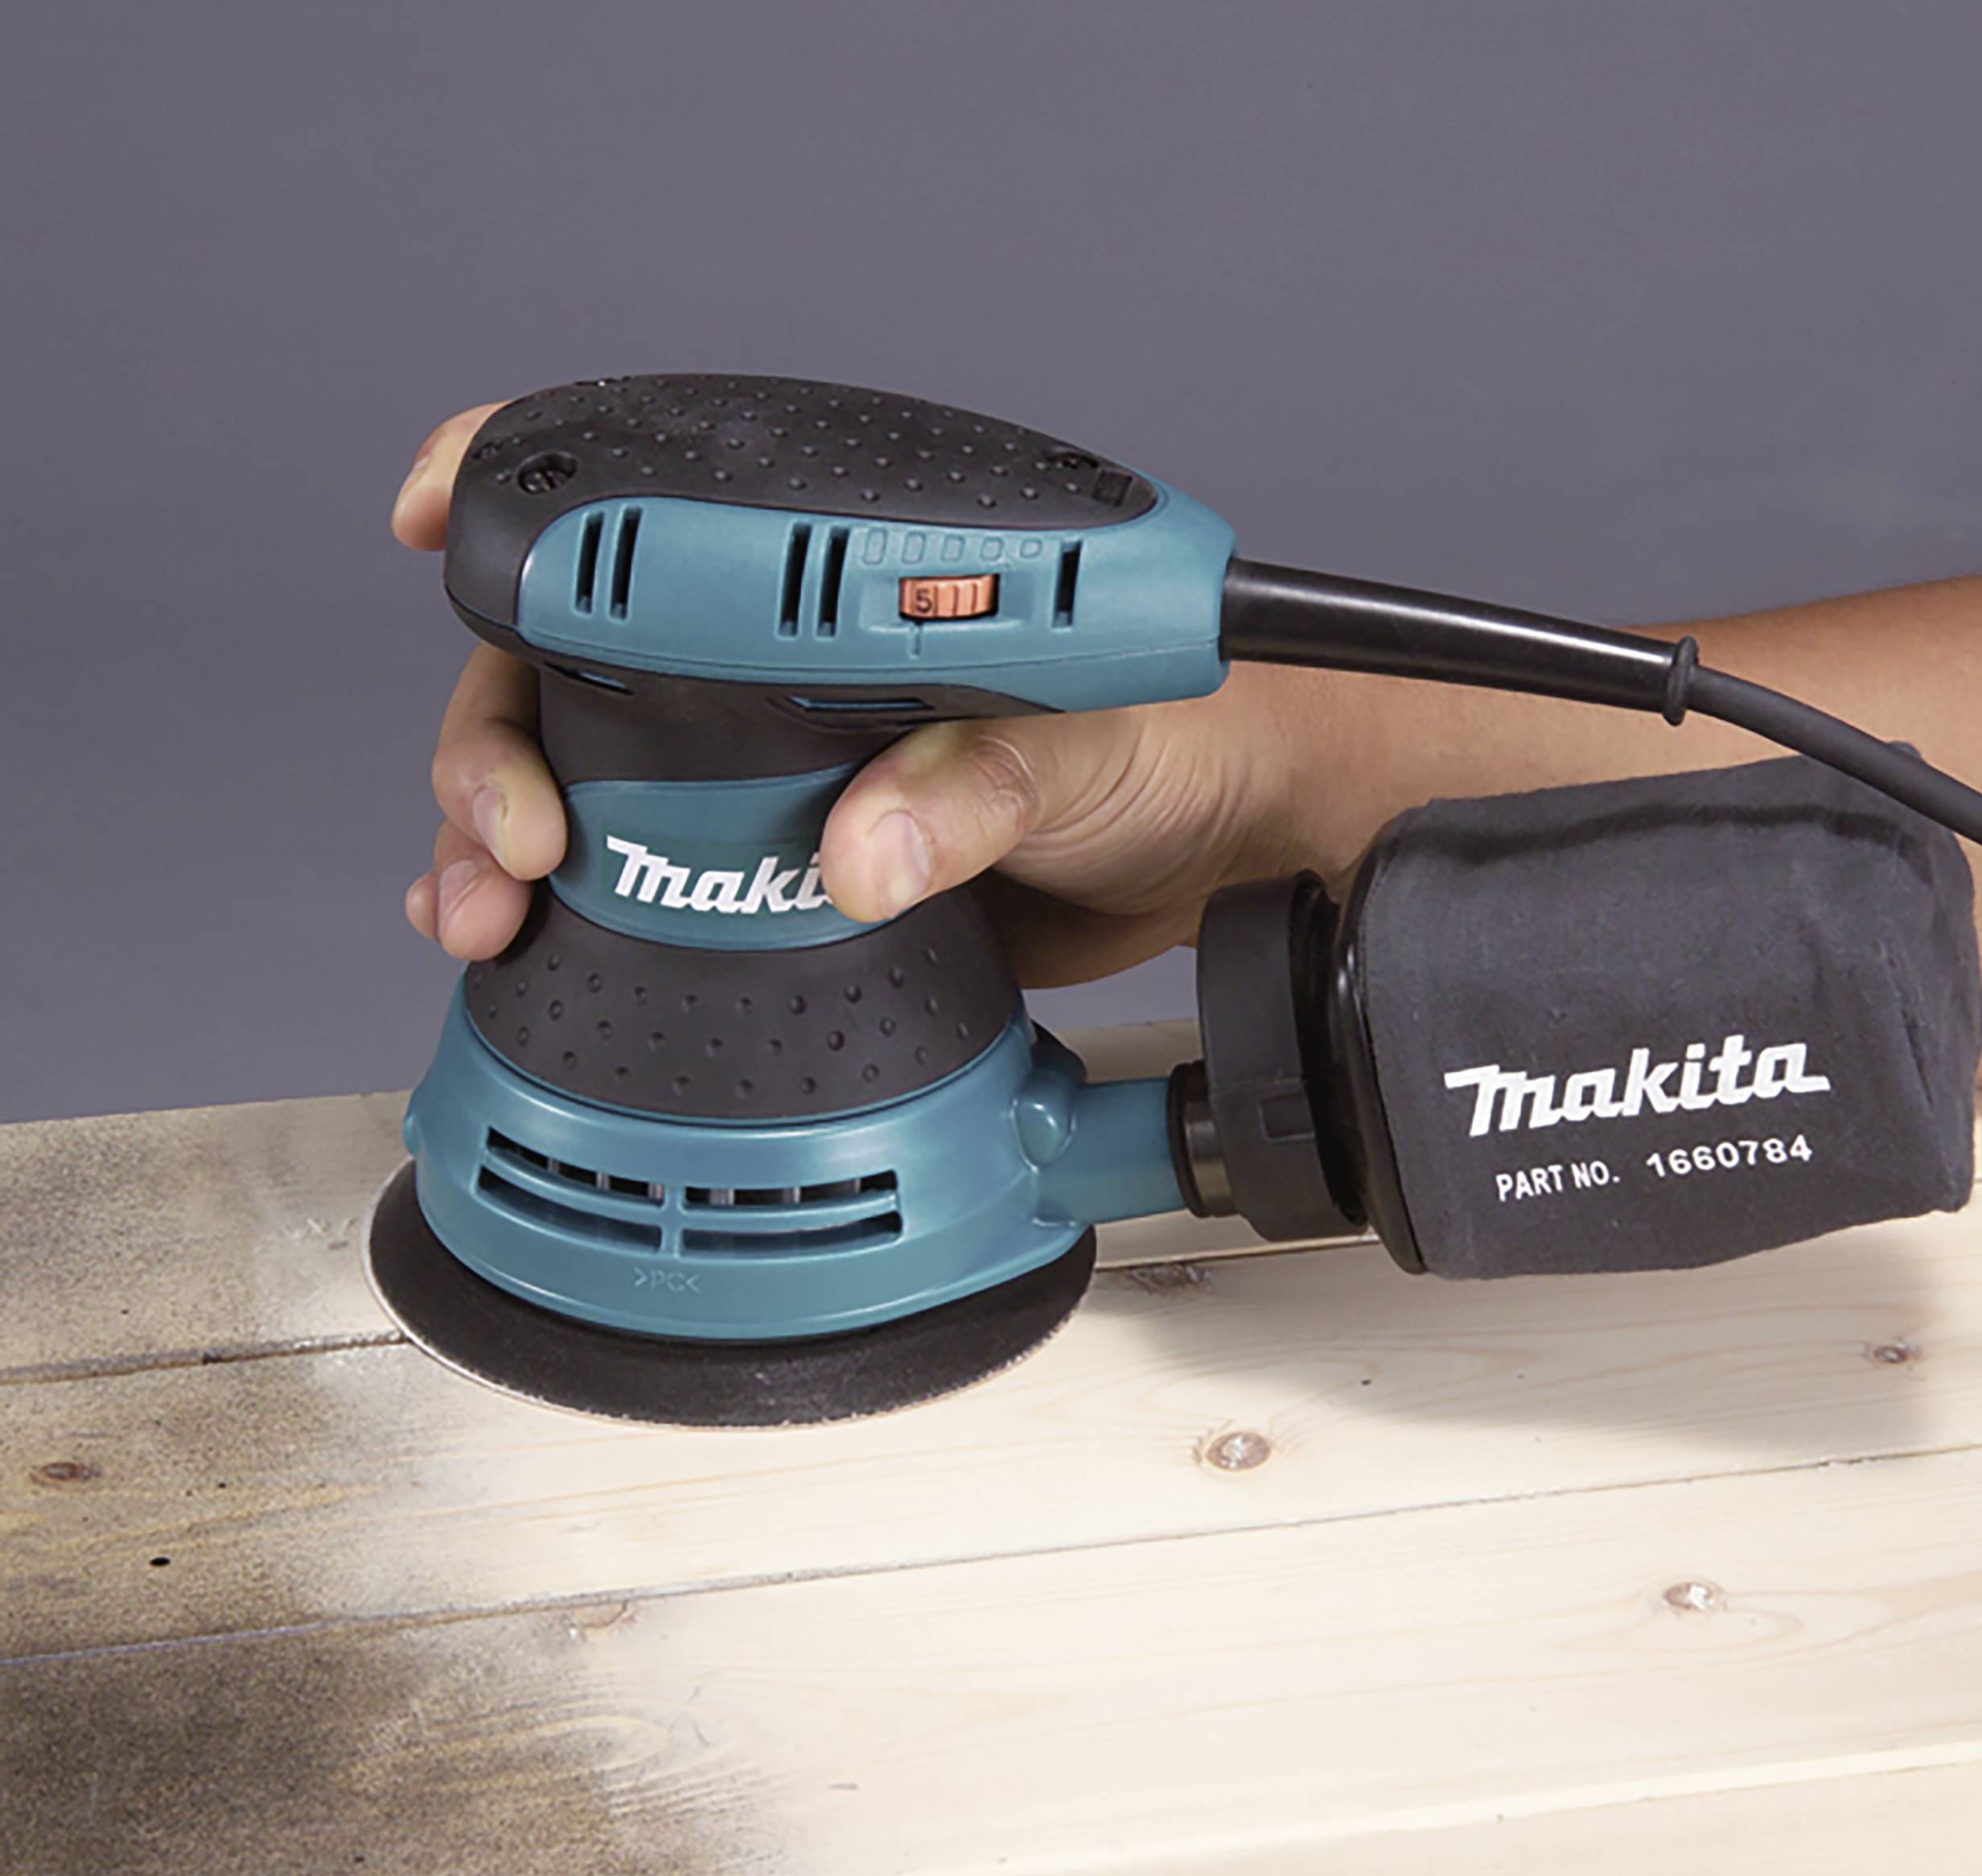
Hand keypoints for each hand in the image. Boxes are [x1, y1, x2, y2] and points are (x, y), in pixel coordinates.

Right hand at [391, 404, 1330, 977]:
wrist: (1225, 857)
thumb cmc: (1182, 745)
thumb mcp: (1092, 743)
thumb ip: (983, 780)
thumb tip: (868, 847)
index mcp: (853, 592)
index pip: (662, 524)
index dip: (533, 505)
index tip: (438, 522)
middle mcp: (790, 677)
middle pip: (573, 671)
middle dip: (491, 739)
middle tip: (512, 831)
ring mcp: (777, 781)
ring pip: (583, 786)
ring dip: (496, 840)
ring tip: (486, 907)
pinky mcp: (786, 882)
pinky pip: (645, 889)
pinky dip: (562, 922)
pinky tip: (521, 947)